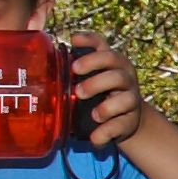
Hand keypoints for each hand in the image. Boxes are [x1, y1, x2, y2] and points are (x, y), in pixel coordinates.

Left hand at [62, 28, 150, 148]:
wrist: (126, 120)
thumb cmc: (102, 94)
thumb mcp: (91, 78)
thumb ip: (76, 70)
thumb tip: (47, 63)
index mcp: (112, 64)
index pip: (102, 47)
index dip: (89, 41)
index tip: (72, 42)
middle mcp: (124, 77)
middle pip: (117, 70)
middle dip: (97, 78)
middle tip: (78, 90)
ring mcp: (130, 99)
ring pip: (126, 99)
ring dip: (107, 107)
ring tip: (93, 115)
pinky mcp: (130, 121)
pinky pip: (121, 125)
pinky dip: (107, 132)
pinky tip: (96, 138)